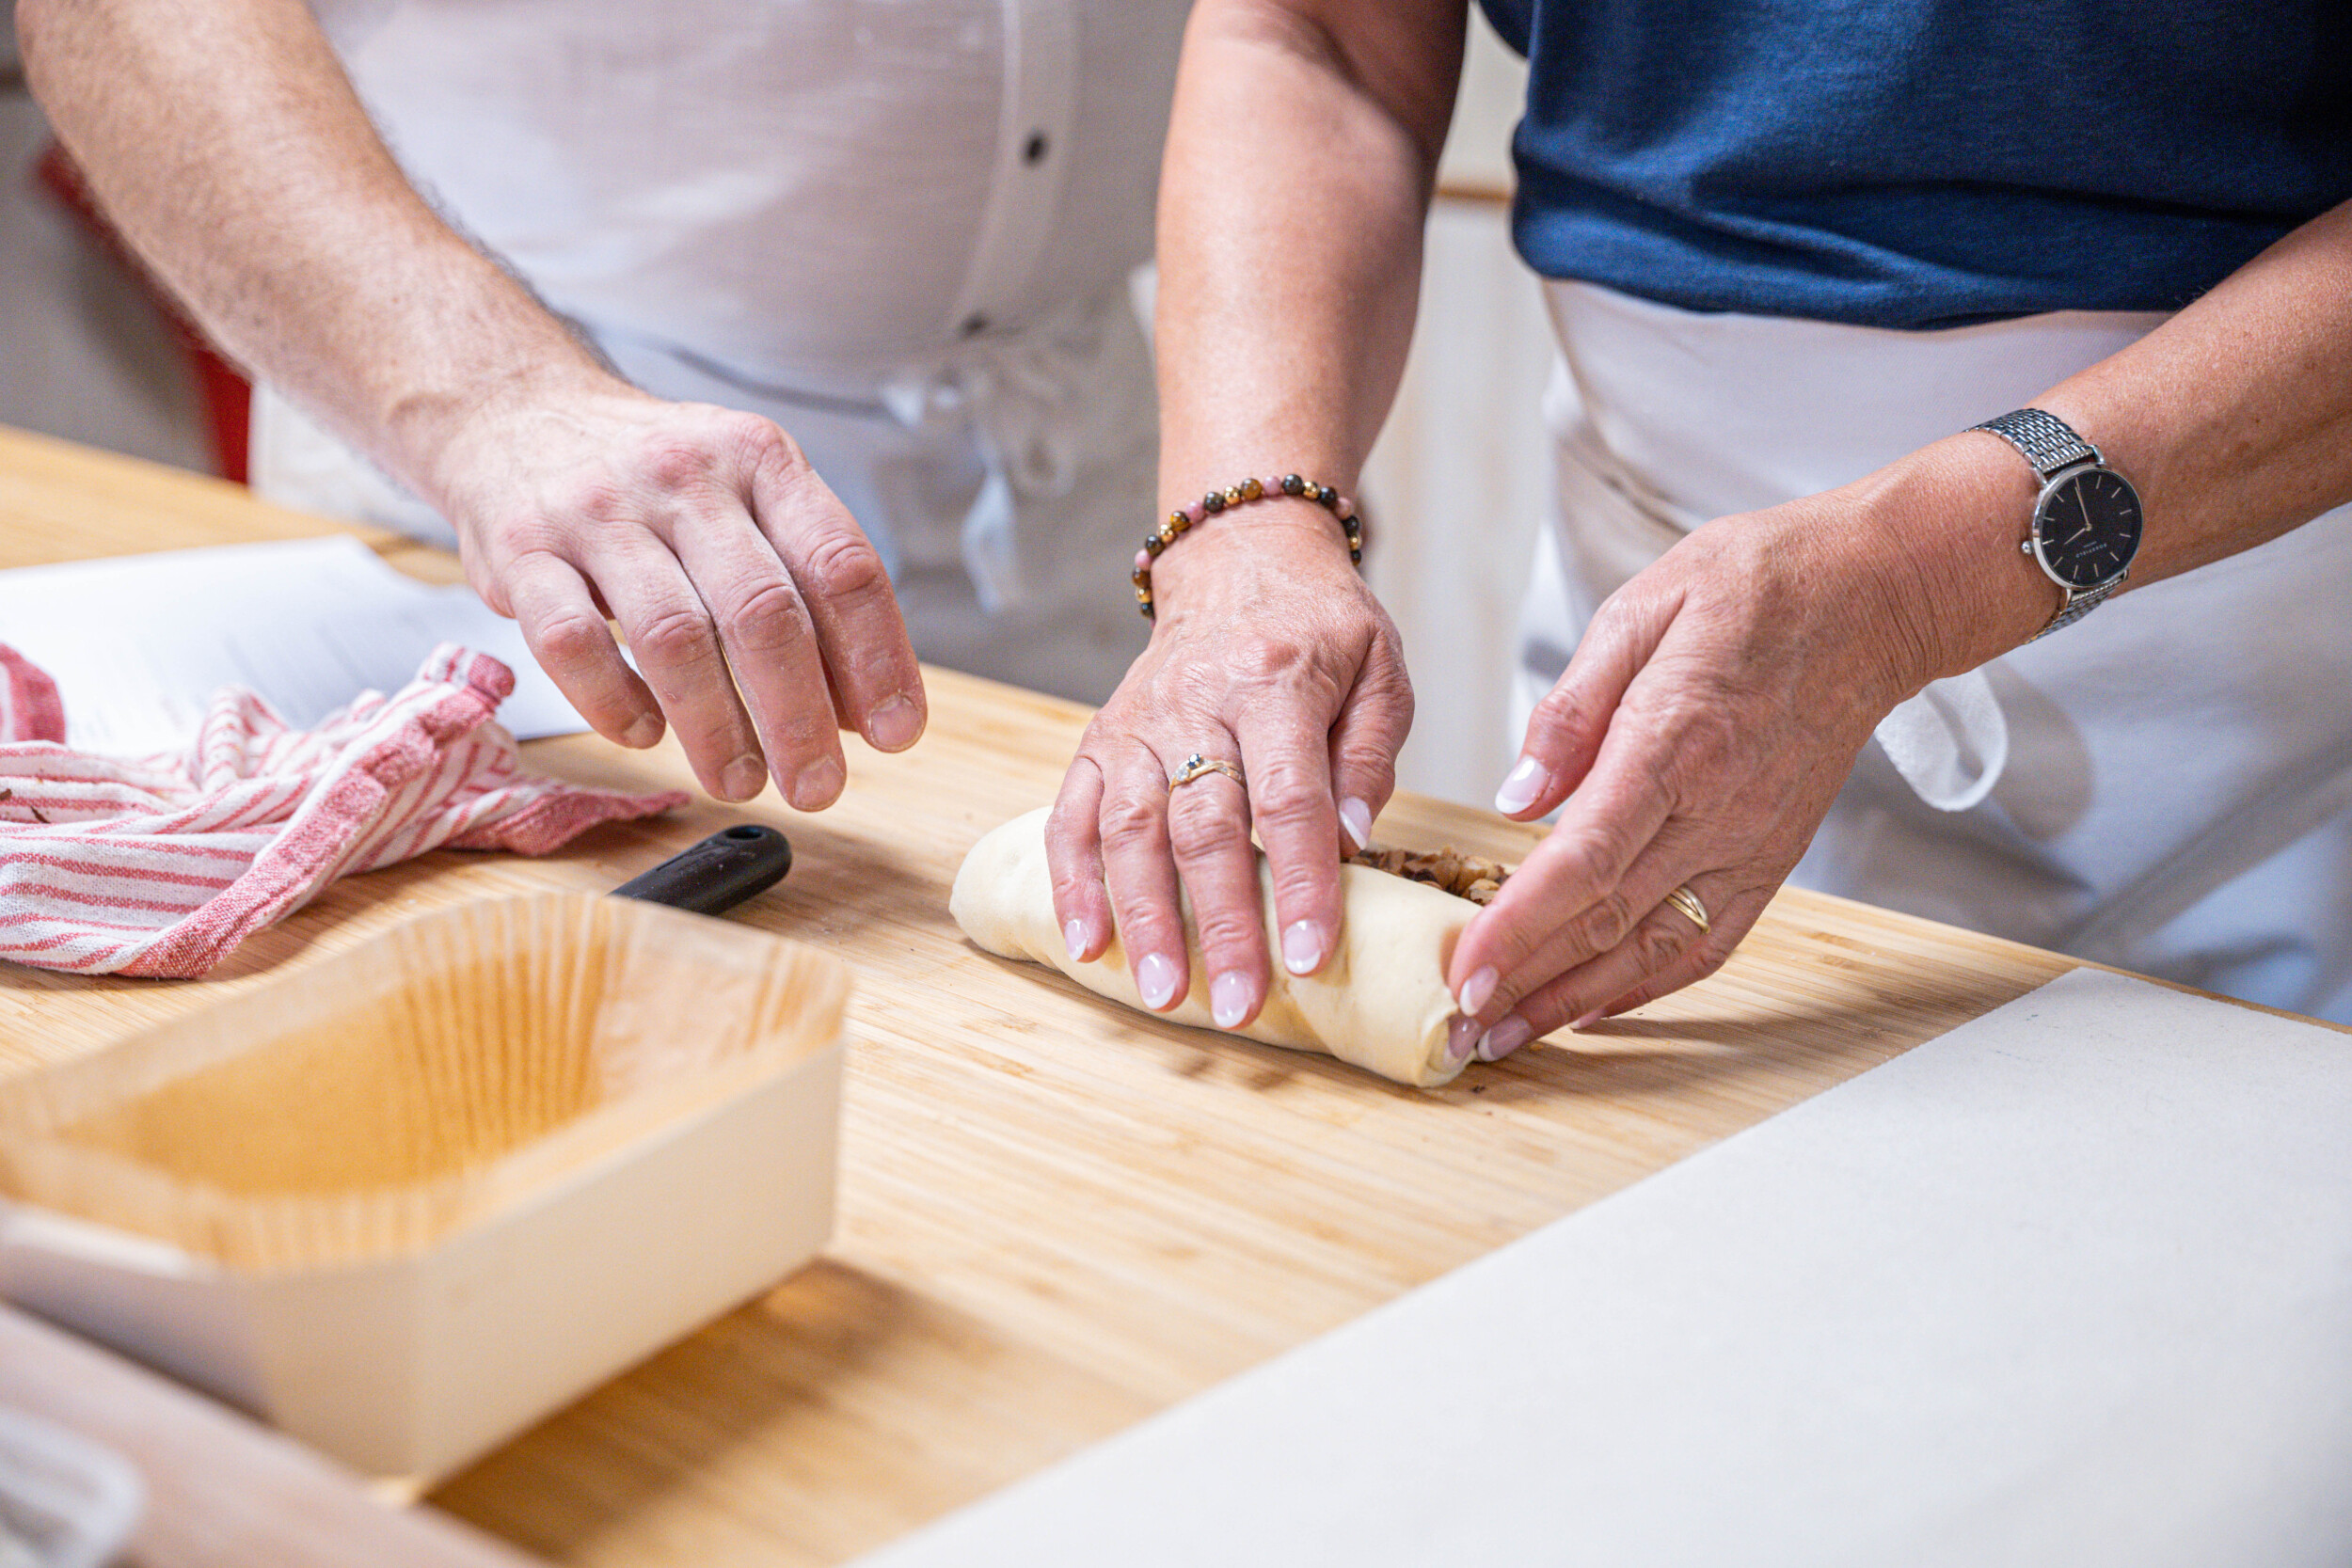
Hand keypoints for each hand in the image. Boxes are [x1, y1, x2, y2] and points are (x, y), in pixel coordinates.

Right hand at [423, 372, 925, 805]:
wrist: (515, 414)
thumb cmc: (654, 483)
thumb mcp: (745, 499)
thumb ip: (805, 590)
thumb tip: (861, 712)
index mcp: (760, 460)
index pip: (840, 563)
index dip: (877, 658)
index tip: (898, 734)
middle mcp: (685, 476)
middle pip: (763, 610)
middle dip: (800, 717)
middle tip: (819, 788)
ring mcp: (598, 509)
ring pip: (673, 635)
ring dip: (716, 727)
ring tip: (741, 781)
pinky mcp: (522, 551)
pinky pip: (571, 642)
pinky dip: (614, 703)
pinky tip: (646, 733)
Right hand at [1044, 508, 1412, 1029]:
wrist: (1239, 560)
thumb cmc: (1320, 629)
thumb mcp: (1381, 672)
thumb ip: (1369, 757)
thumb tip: (1352, 843)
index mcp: (1277, 683)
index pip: (1290, 798)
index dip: (1300, 882)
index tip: (1310, 958)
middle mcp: (1196, 703)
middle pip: (1203, 825)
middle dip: (1219, 923)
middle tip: (1234, 1003)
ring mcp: (1138, 724)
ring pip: (1130, 828)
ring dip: (1143, 917)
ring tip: (1162, 993)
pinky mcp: (1100, 740)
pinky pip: (1072, 815)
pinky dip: (1073, 883)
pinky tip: (1087, 944)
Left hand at [1448, 448, 2027, 1060]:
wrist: (1874, 597)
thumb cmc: (1755, 588)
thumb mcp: (1641, 609)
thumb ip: (1571, 710)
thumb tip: (1516, 800)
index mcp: (1676, 741)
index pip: (1586, 861)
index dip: (1520, 927)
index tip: (1465, 971)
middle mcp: (1719, 810)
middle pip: (1607, 922)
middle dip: (1524, 983)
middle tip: (1457, 1025)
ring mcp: (1751, 845)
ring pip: (1651, 951)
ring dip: (1572, 1004)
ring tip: (1504, 1036)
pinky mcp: (1772, 861)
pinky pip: (1705, 946)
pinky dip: (1642, 989)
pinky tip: (1587, 1009)